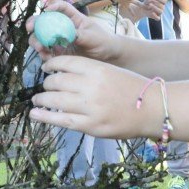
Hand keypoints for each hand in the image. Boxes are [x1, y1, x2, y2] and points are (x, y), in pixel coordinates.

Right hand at [26, 0, 118, 62]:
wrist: (108, 59)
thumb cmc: (103, 42)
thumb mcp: (93, 37)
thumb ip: (80, 36)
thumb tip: (66, 35)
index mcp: (73, 18)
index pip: (61, 7)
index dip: (53, 6)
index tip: (46, 9)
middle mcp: (63, 28)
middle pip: (44, 22)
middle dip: (34, 23)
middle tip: (30, 28)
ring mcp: (59, 41)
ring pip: (41, 38)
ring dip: (36, 41)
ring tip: (40, 47)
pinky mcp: (58, 54)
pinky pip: (46, 53)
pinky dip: (43, 55)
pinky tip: (46, 58)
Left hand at [29, 55, 159, 138]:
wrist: (153, 109)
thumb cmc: (133, 89)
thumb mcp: (111, 71)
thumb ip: (89, 72)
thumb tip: (62, 74)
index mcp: (96, 69)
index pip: (64, 62)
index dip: (51, 65)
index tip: (46, 68)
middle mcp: (90, 86)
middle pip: (56, 81)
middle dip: (47, 83)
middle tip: (45, 86)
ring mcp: (89, 107)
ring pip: (54, 100)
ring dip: (42, 98)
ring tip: (37, 99)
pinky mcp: (90, 126)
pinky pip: (60, 120)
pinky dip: (44, 116)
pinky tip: (35, 114)